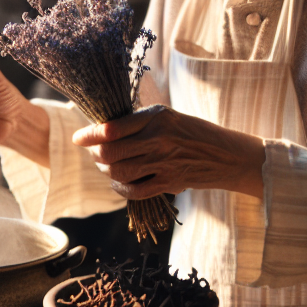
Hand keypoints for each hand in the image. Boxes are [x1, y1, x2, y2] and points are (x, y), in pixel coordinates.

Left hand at [71, 104, 265, 200]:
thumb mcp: (168, 116)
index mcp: (157, 117)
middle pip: (110, 152)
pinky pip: (134, 190)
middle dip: (95, 154)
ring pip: (118, 172)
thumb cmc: (193, 132)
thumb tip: (103, 130)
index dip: (89, 134)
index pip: (112, 128)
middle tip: (93, 151)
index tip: (80, 138)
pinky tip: (119, 182)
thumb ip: (139, 122)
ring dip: (106, 170)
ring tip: (106, 165)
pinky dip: (120, 188)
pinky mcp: (169, 183)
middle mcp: (158, 139)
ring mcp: (163, 163)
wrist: (226, 155)